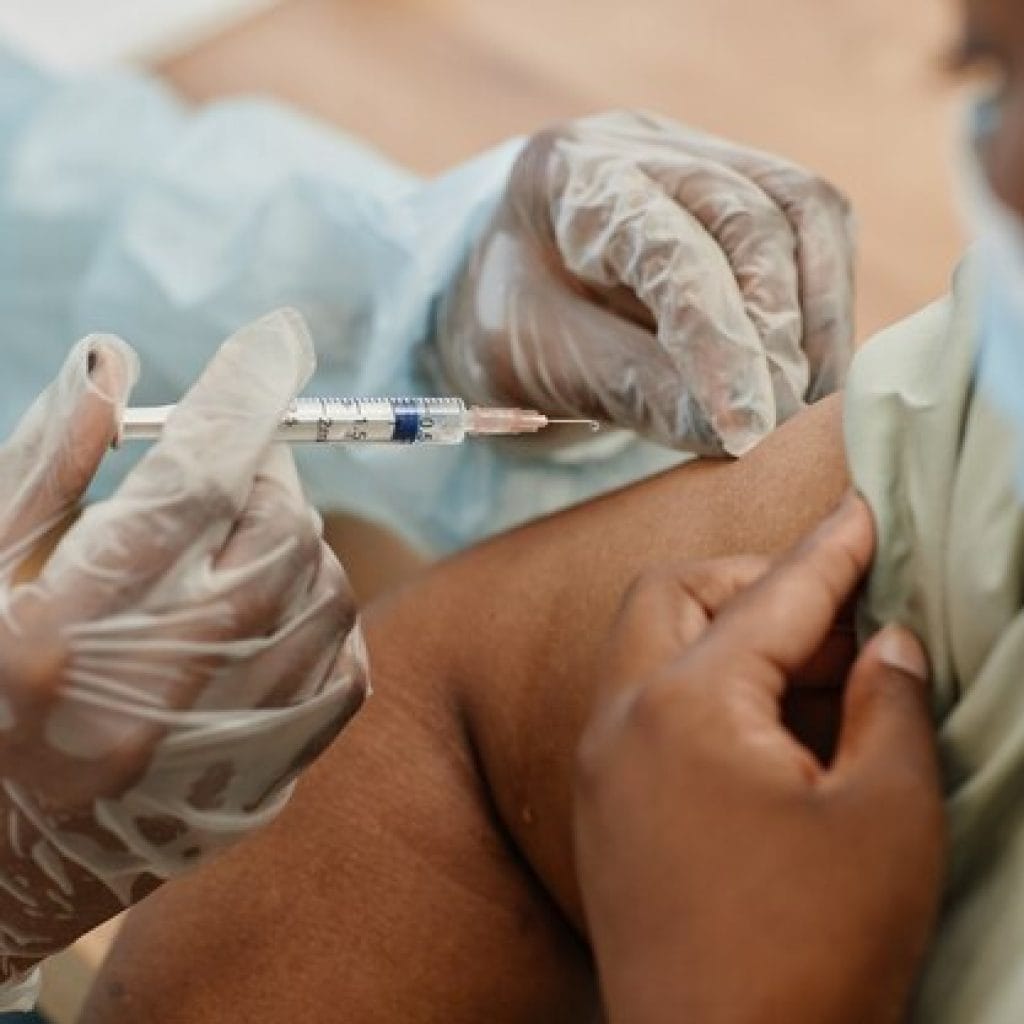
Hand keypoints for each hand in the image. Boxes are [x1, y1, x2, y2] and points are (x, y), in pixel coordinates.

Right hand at [0, 310, 366, 978]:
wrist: (0, 865)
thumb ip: (46, 465)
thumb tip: (112, 360)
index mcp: (67, 630)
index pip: (193, 480)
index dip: (244, 392)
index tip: (277, 336)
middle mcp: (160, 691)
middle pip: (279, 528)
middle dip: (262, 470)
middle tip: (225, 464)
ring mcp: (227, 743)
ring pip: (325, 585)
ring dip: (292, 537)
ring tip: (230, 543)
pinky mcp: (274, 773)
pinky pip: (345, 658)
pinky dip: (318, 607)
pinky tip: (264, 606)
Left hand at [436, 111, 853, 454]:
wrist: (514, 288)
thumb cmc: (515, 329)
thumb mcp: (540, 367)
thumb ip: (632, 388)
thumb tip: (739, 432)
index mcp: (567, 178)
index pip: (662, 247)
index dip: (714, 342)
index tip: (745, 429)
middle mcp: (643, 146)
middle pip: (750, 219)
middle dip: (774, 333)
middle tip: (775, 425)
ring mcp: (702, 155)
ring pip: (804, 214)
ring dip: (815, 322)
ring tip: (796, 408)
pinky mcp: (749, 184)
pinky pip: (817, 233)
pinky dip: (822, 311)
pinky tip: (805, 373)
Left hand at [574, 496, 945, 1023]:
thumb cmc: (811, 952)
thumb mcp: (885, 819)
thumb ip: (889, 707)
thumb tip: (888, 644)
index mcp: (685, 703)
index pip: (773, 597)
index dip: (832, 551)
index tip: (865, 512)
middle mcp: (620, 717)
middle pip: (674, 594)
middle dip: (753, 584)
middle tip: (835, 620)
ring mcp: (599, 763)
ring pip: (648, 646)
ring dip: (724, 636)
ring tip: (811, 680)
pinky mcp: (600, 808)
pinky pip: (642, 707)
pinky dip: (700, 691)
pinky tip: (763, 735)